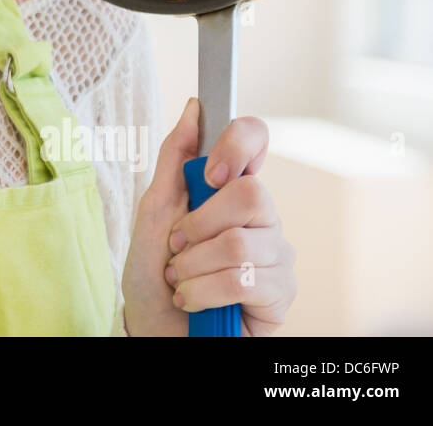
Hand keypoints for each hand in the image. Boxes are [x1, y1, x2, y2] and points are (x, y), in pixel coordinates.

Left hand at [122, 97, 297, 335]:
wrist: (152, 324)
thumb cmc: (153, 268)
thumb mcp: (153, 208)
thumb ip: (173, 158)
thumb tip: (194, 107)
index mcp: (232, 188)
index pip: (256, 138)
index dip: (237, 145)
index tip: (209, 174)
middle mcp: (263, 217)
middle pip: (252, 194)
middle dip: (199, 225)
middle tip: (178, 245)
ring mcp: (276, 255)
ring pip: (240, 244)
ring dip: (192, 267)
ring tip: (180, 280)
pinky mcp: (280, 295)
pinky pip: (242, 281)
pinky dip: (202, 292)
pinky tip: (194, 301)